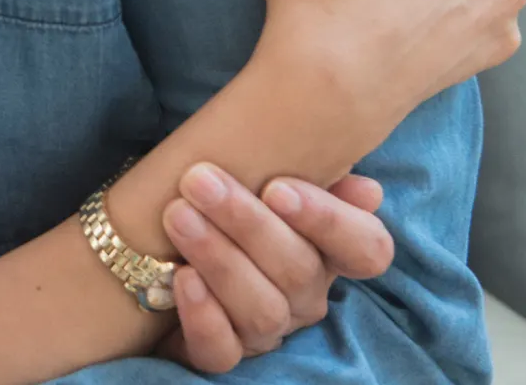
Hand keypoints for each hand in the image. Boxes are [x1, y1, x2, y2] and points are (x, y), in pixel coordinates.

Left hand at [158, 165, 392, 371]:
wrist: (158, 253)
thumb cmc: (224, 205)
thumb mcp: (262, 179)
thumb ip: (311, 174)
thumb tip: (367, 191)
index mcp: (326, 253)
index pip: (366, 250)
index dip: (331, 221)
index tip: (279, 188)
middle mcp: (303, 296)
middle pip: (299, 271)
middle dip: (248, 223)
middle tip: (200, 181)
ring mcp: (264, 330)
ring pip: (262, 309)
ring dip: (219, 259)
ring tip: (178, 217)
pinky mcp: (219, 352)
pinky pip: (222, 350)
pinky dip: (204, 316)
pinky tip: (183, 278)